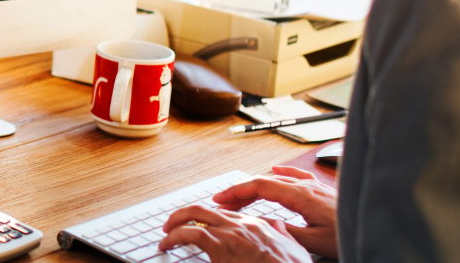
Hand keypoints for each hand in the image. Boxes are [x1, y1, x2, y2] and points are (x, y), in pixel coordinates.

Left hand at [159, 205, 310, 262]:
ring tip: (166, 234)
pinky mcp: (222, 246)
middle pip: (206, 209)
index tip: (197, 225)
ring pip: (195, 215)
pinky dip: (174, 237)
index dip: (209, 218)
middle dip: (185, 215)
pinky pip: (191, 234)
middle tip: (172, 225)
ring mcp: (233, 233)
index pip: (228, 213)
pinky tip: (167, 244)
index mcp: (260, 225)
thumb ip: (283, 236)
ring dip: (176, 223)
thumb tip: (277, 227)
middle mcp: (244, 224)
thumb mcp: (294, 250)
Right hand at [210, 166, 339, 258]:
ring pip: (277, 179)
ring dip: (256, 187)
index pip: (260, 186)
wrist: (375, 227)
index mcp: (300, 196)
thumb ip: (286, 231)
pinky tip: (275, 170)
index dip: (237, 191)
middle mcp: (305, 186)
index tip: (220, 198)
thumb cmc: (348, 235)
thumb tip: (262, 224)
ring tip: (240, 197)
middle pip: (264, 181)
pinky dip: (279, 173)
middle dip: (240, 191)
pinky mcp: (321, 191)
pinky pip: (295, 175)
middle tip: (222, 203)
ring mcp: (314, 186)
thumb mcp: (314, 241)